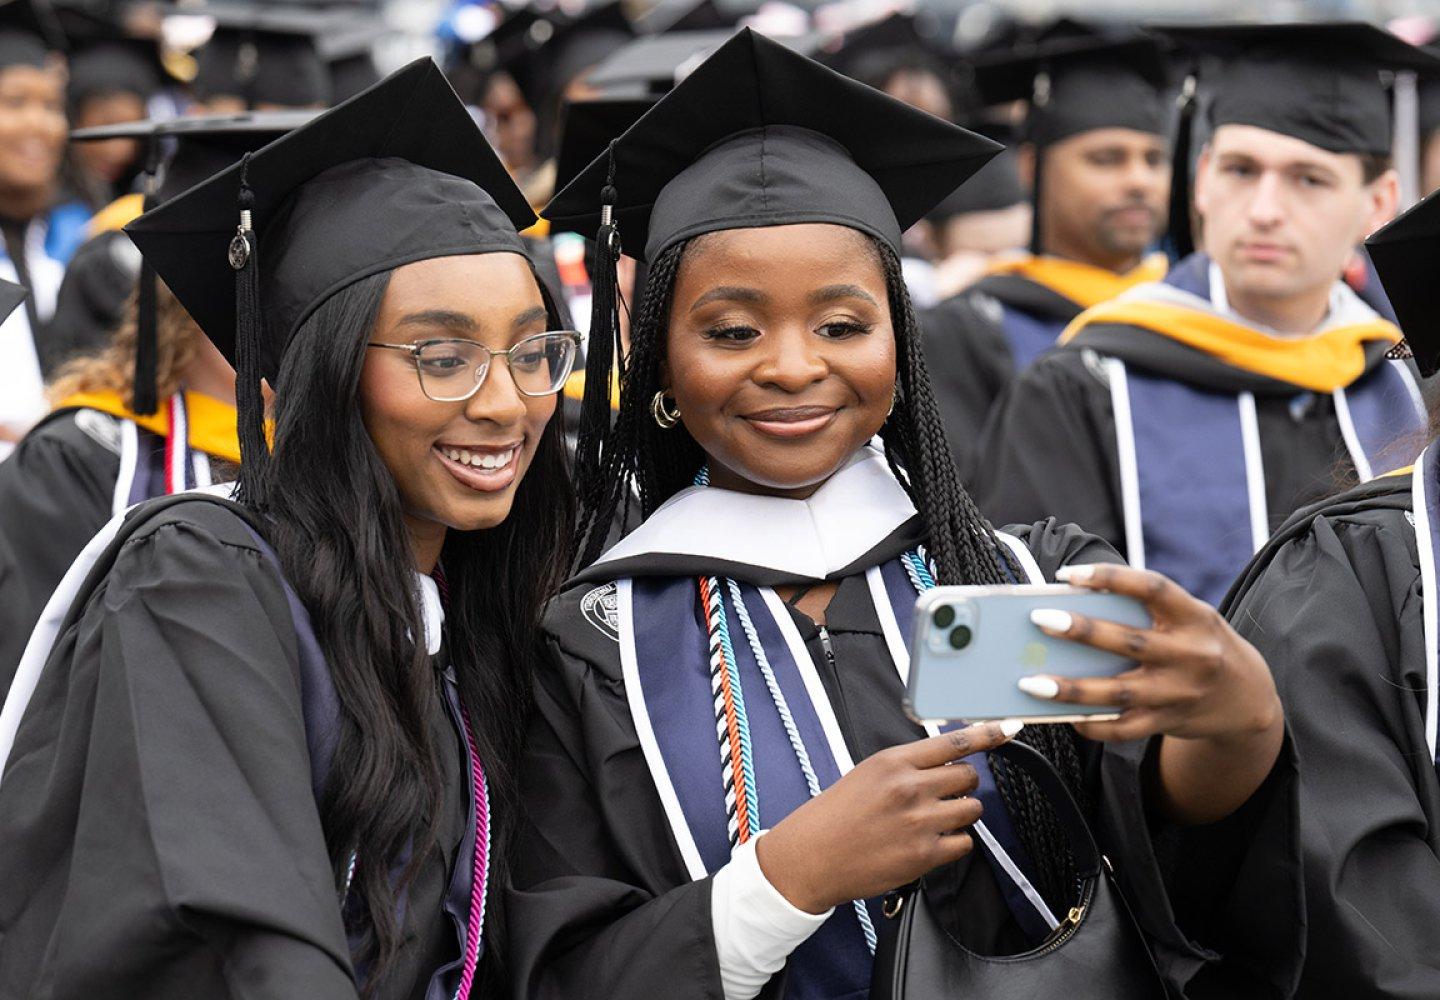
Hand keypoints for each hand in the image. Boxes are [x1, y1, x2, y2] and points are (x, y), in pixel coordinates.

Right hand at [755, 720, 1021, 913]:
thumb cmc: (836, 814)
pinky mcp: (925, 855)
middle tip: (944, 793)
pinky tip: (930, 841)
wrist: (812, 856)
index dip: (987, 735)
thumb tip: (946, 762)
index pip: (954, 743)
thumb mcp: (868, 773)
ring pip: (971, 810)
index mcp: (894, 762)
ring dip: (959, 814)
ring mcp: (920, 822)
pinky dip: (953, 843)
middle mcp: (910, 788)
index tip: (1008, 728)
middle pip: (969, 777)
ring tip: (931, 820)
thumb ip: (907, 766)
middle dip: (963, 785)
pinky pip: (964, 843)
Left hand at [1021, 562, 1283, 822]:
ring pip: (1120, 693)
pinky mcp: (1170, 722)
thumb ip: (1145, 613)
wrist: (1247, 698)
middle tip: (1039, 620)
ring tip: (1030, 683)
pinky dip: (1092, 723)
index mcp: (1195, 616)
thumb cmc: (1200, 644)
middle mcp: (1191, 654)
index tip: (1069, 575)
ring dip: (1072, 689)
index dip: (1111, 578)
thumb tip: (1073, 608)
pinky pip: (1124, 729)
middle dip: (1082, 631)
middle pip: (1130, 642)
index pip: (1152, 588)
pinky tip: (1064, 715)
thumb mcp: (1187, 620)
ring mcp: (1181, 693)